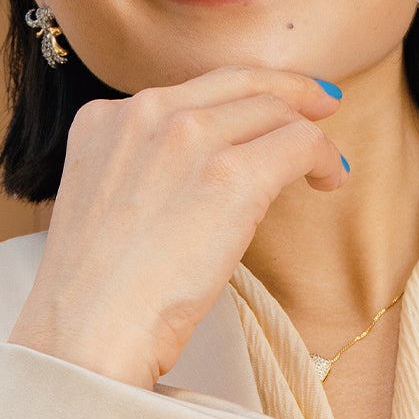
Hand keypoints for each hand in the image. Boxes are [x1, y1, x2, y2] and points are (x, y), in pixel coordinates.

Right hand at [8, 63, 346, 386]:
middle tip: (322, 104)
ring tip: (326, 168)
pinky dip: (324, 157)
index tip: (268, 105)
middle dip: (286, 91)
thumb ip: (137, 179)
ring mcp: (186, 139)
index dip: (238, 94)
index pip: (187, 92)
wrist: (87, 333)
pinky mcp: (229, 175)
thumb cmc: (94, 303)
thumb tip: (194, 189)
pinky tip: (331, 182)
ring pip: (272, 111)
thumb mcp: (100, 213)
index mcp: (104, 121)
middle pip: (236, 84)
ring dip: (308, 135)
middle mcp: (143, 114)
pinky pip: (299, 143)